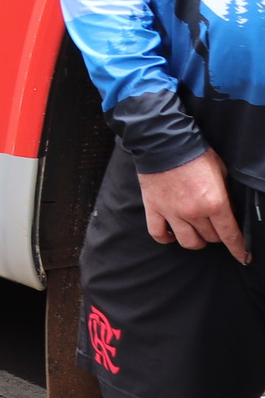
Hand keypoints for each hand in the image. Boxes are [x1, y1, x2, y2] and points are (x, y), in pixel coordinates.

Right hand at [140, 147, 250, 261]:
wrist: (163, 141)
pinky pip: (158, 234)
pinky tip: (171, 234)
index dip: (239, 249)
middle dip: (217, 235)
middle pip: (210, 238)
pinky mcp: (154, 208)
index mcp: (215, 203)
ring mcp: (172, 212)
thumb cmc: (195, 153)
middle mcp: (194, 212)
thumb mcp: (221, 172)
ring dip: (195, 240)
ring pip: (187, 242)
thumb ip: (226, 194)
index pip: (230, 235)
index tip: (244, 256)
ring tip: (196, 233)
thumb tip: (229, 211)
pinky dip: (166, 238)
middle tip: (216, 226)